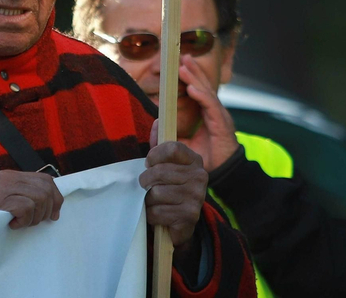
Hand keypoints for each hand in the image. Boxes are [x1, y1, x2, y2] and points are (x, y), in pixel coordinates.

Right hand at [0, 169, 62, 228]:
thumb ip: (29, 197)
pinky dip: (24, 221)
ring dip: (35, 217)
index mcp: (11, 176)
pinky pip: (27, 208)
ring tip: (22, 223)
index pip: (44, 179)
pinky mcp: (0, 200)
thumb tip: (56, 207)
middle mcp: (7, 177)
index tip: (54, 213)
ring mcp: (2, 187)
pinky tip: (13, 224)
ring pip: (39, 199)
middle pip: (45, 189)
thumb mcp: (11, 202)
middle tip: (38, 221)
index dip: (55, 197)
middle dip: (48, 209)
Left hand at [141, 122, 207, 249]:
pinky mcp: (190, 215)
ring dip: (148, 200)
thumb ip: (160, 146)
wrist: (181, 224)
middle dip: (146, 181)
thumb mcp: (165, 166)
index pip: (172, 148)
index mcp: (194, 160)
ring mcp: (197, 196)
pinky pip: (157, 212)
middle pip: (159, 172)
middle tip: (147, 186)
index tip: (149, 163)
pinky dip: (151, 215)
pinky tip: (158, 215)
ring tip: (154, 202)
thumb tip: (157, 122)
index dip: (155, 154)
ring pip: (156, 193)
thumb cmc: (170, 189)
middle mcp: (200, 176)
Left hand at [177, 55, 239, 172]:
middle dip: (193, 71)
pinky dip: (202, 96)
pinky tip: (193, 88)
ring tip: (184, 67)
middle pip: (203, 87)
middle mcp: (214, 113)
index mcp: (207, 115)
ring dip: (195, 79)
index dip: (191, 78)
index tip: (180, 65)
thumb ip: (170, 134)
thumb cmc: (206, 160)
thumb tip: (157, 122)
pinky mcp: (222, 125)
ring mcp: (219, 117)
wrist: (223, 175)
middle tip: (182, 57)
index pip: (199, 91)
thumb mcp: (183, 145)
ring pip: (207, 93)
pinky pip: (211, 107)